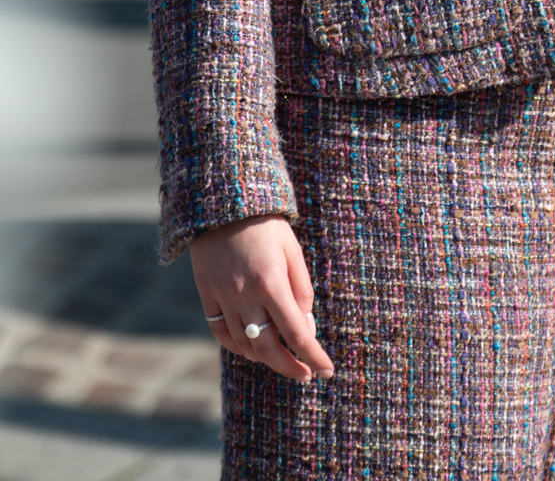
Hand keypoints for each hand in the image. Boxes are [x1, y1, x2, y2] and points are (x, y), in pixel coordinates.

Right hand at [189, 214, 334, 383]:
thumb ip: (301, 290)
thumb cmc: (266, 224)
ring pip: (242, 344)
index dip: (313, 356)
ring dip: (264, 358)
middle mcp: (244, 295)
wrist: (223, 200)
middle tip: (306, 375)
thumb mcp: (292, 250)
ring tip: (282, 358)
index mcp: (271, 282)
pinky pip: (220, 332)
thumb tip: (305, 329)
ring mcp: (222, 297)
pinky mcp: (205, 294)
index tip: (327, 372)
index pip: (296, 333)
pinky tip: (251, 347)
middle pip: (267, 348)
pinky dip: (236, 346)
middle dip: (289, 367)